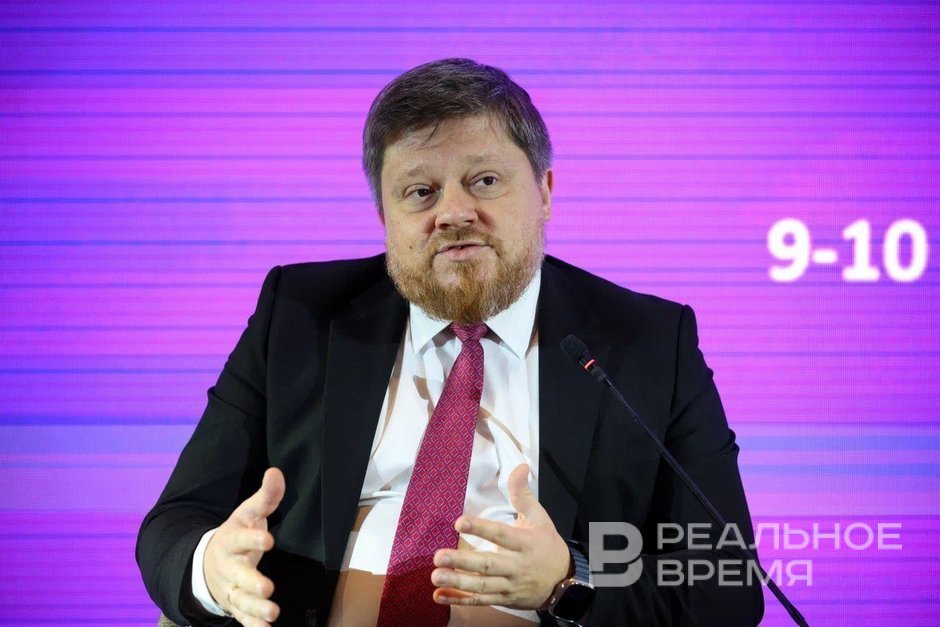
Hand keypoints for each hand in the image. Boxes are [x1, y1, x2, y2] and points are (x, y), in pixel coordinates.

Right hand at [204, 467, 284, 626]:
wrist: (208, 562)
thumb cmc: (237, 535)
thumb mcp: (247, 513)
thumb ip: (265, 497)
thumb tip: (276, 472)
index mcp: (230, 540)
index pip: (240, 539)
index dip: (253, 539)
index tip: (269, 539)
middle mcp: (228, 567)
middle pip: (238, 575)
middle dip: (251, 581)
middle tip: (267, 587)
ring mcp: (231, 588)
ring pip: (241, 600)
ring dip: (256, 608)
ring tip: (272, 613)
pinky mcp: (236, 606)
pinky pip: (243, 619)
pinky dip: (253, 626)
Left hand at [431, 463, 570, 609]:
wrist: (562, 582)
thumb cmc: (547, 544)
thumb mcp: (539, 517)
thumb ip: (523, 494)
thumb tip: (520, 466)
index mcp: (524, 543)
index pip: (501, 535)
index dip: (481, 529)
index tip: (459, 522)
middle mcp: (516, 566)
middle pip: (488, 565)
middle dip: (463, 561)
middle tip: (438, 557)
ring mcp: (509, 585)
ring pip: (482, 586)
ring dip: (457, 582)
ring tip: (435, 576)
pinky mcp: (503, 599)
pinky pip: (480, 601)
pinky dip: (460, 600)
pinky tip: (439, 596)